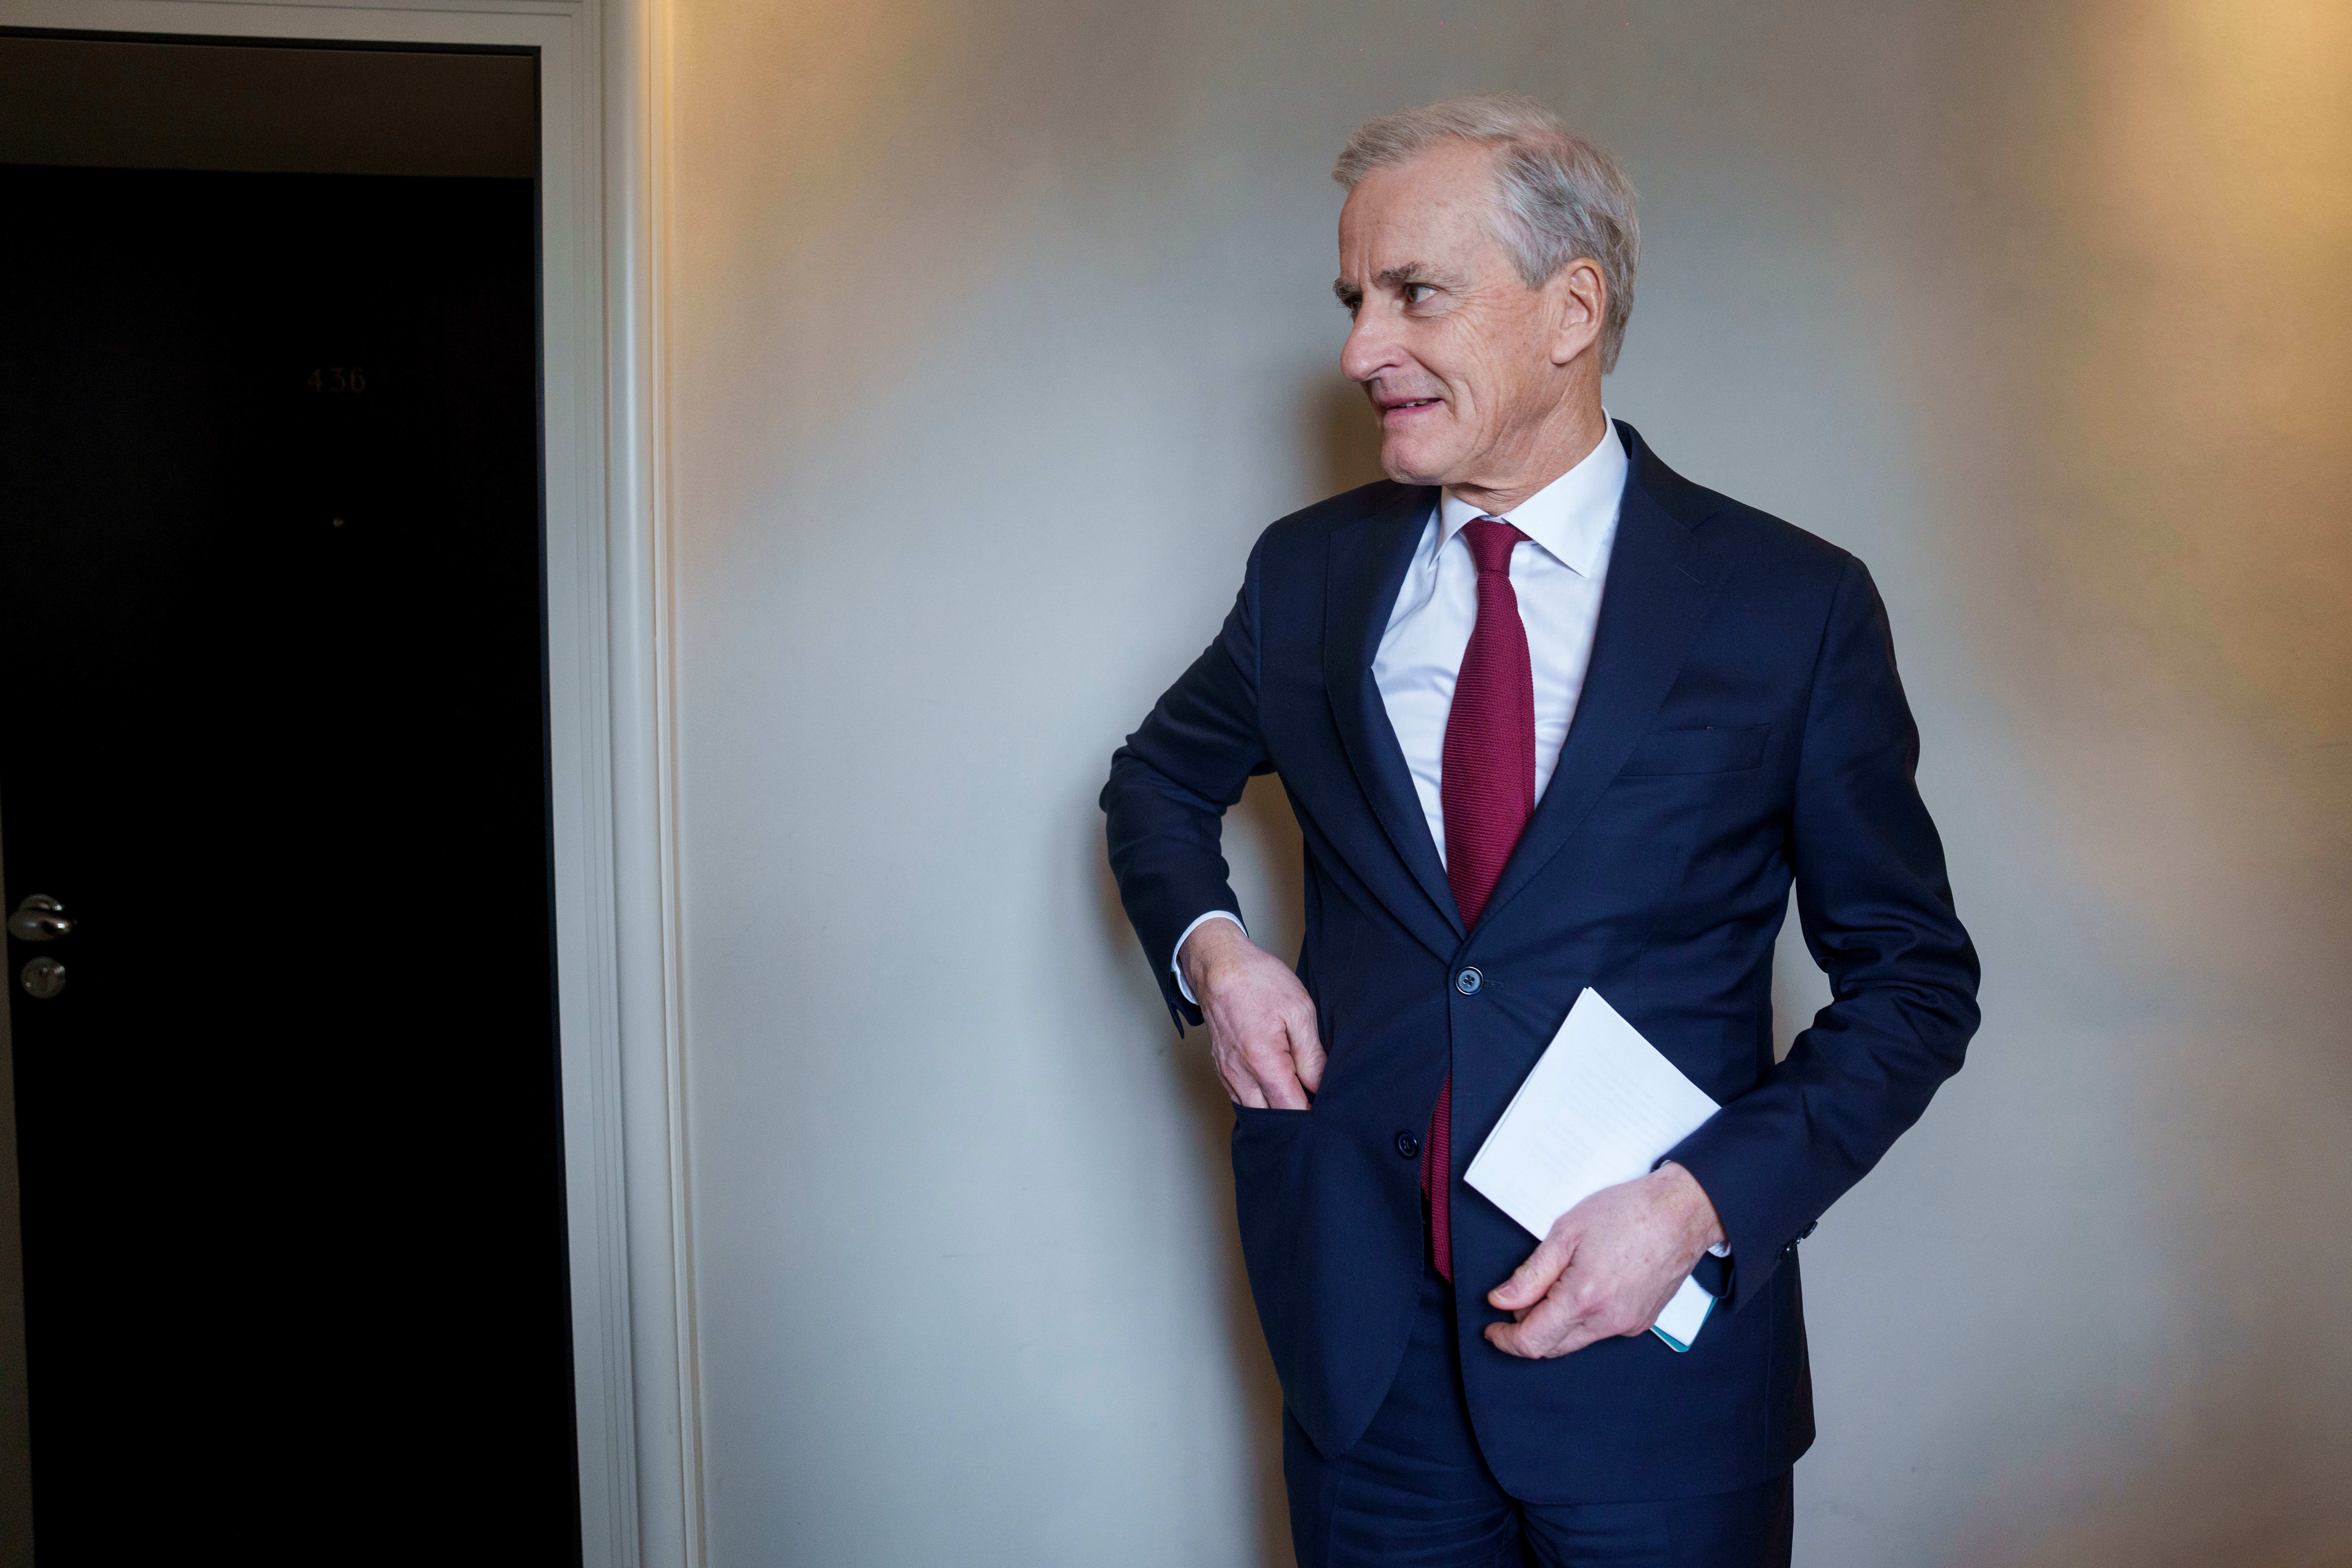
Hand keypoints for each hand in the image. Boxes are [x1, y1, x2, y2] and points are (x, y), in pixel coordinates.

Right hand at [1180, 919, 1324, 1109]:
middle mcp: (1240, 1074)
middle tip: (1314, 1102)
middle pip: (1271, 1117)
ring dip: (1275, 1109)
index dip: (1312, 1113)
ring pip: (1254, 1111)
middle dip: (1293, 1115)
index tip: (1326, 1106)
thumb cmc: (1258, 981)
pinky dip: (1259, 1100)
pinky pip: (1241, 1098)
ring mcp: (1227, 1073)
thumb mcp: (1299, 1010)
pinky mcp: (1221, 1068)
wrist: (1219, 966)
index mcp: (1263, 1061)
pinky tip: (1274, 1088)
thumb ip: (1311, 1054)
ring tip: (1296, 1094)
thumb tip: (1320, 1086)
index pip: (1291, 1108)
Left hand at [1483, 1162, 1724, 1358]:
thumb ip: (1531, 1274)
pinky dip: (1582, 1318)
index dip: (1505, 1339)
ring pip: (1576, 1340)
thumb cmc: (1628, 1213)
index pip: (1532, 1341)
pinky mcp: (1642, 1322)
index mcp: (1584, 1298)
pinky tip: (1584, 1287)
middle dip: (1527, 1330)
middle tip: (1518, 1300)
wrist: (1682, 1212)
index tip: (1493, 1328)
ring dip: (1555, 1324)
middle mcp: (1608, 1321)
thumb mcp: (1566, 1233)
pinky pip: (1600, 1331)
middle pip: (1552, 1346)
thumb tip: (1502, 1301)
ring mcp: (1628, 1325)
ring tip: (1554, 1284)